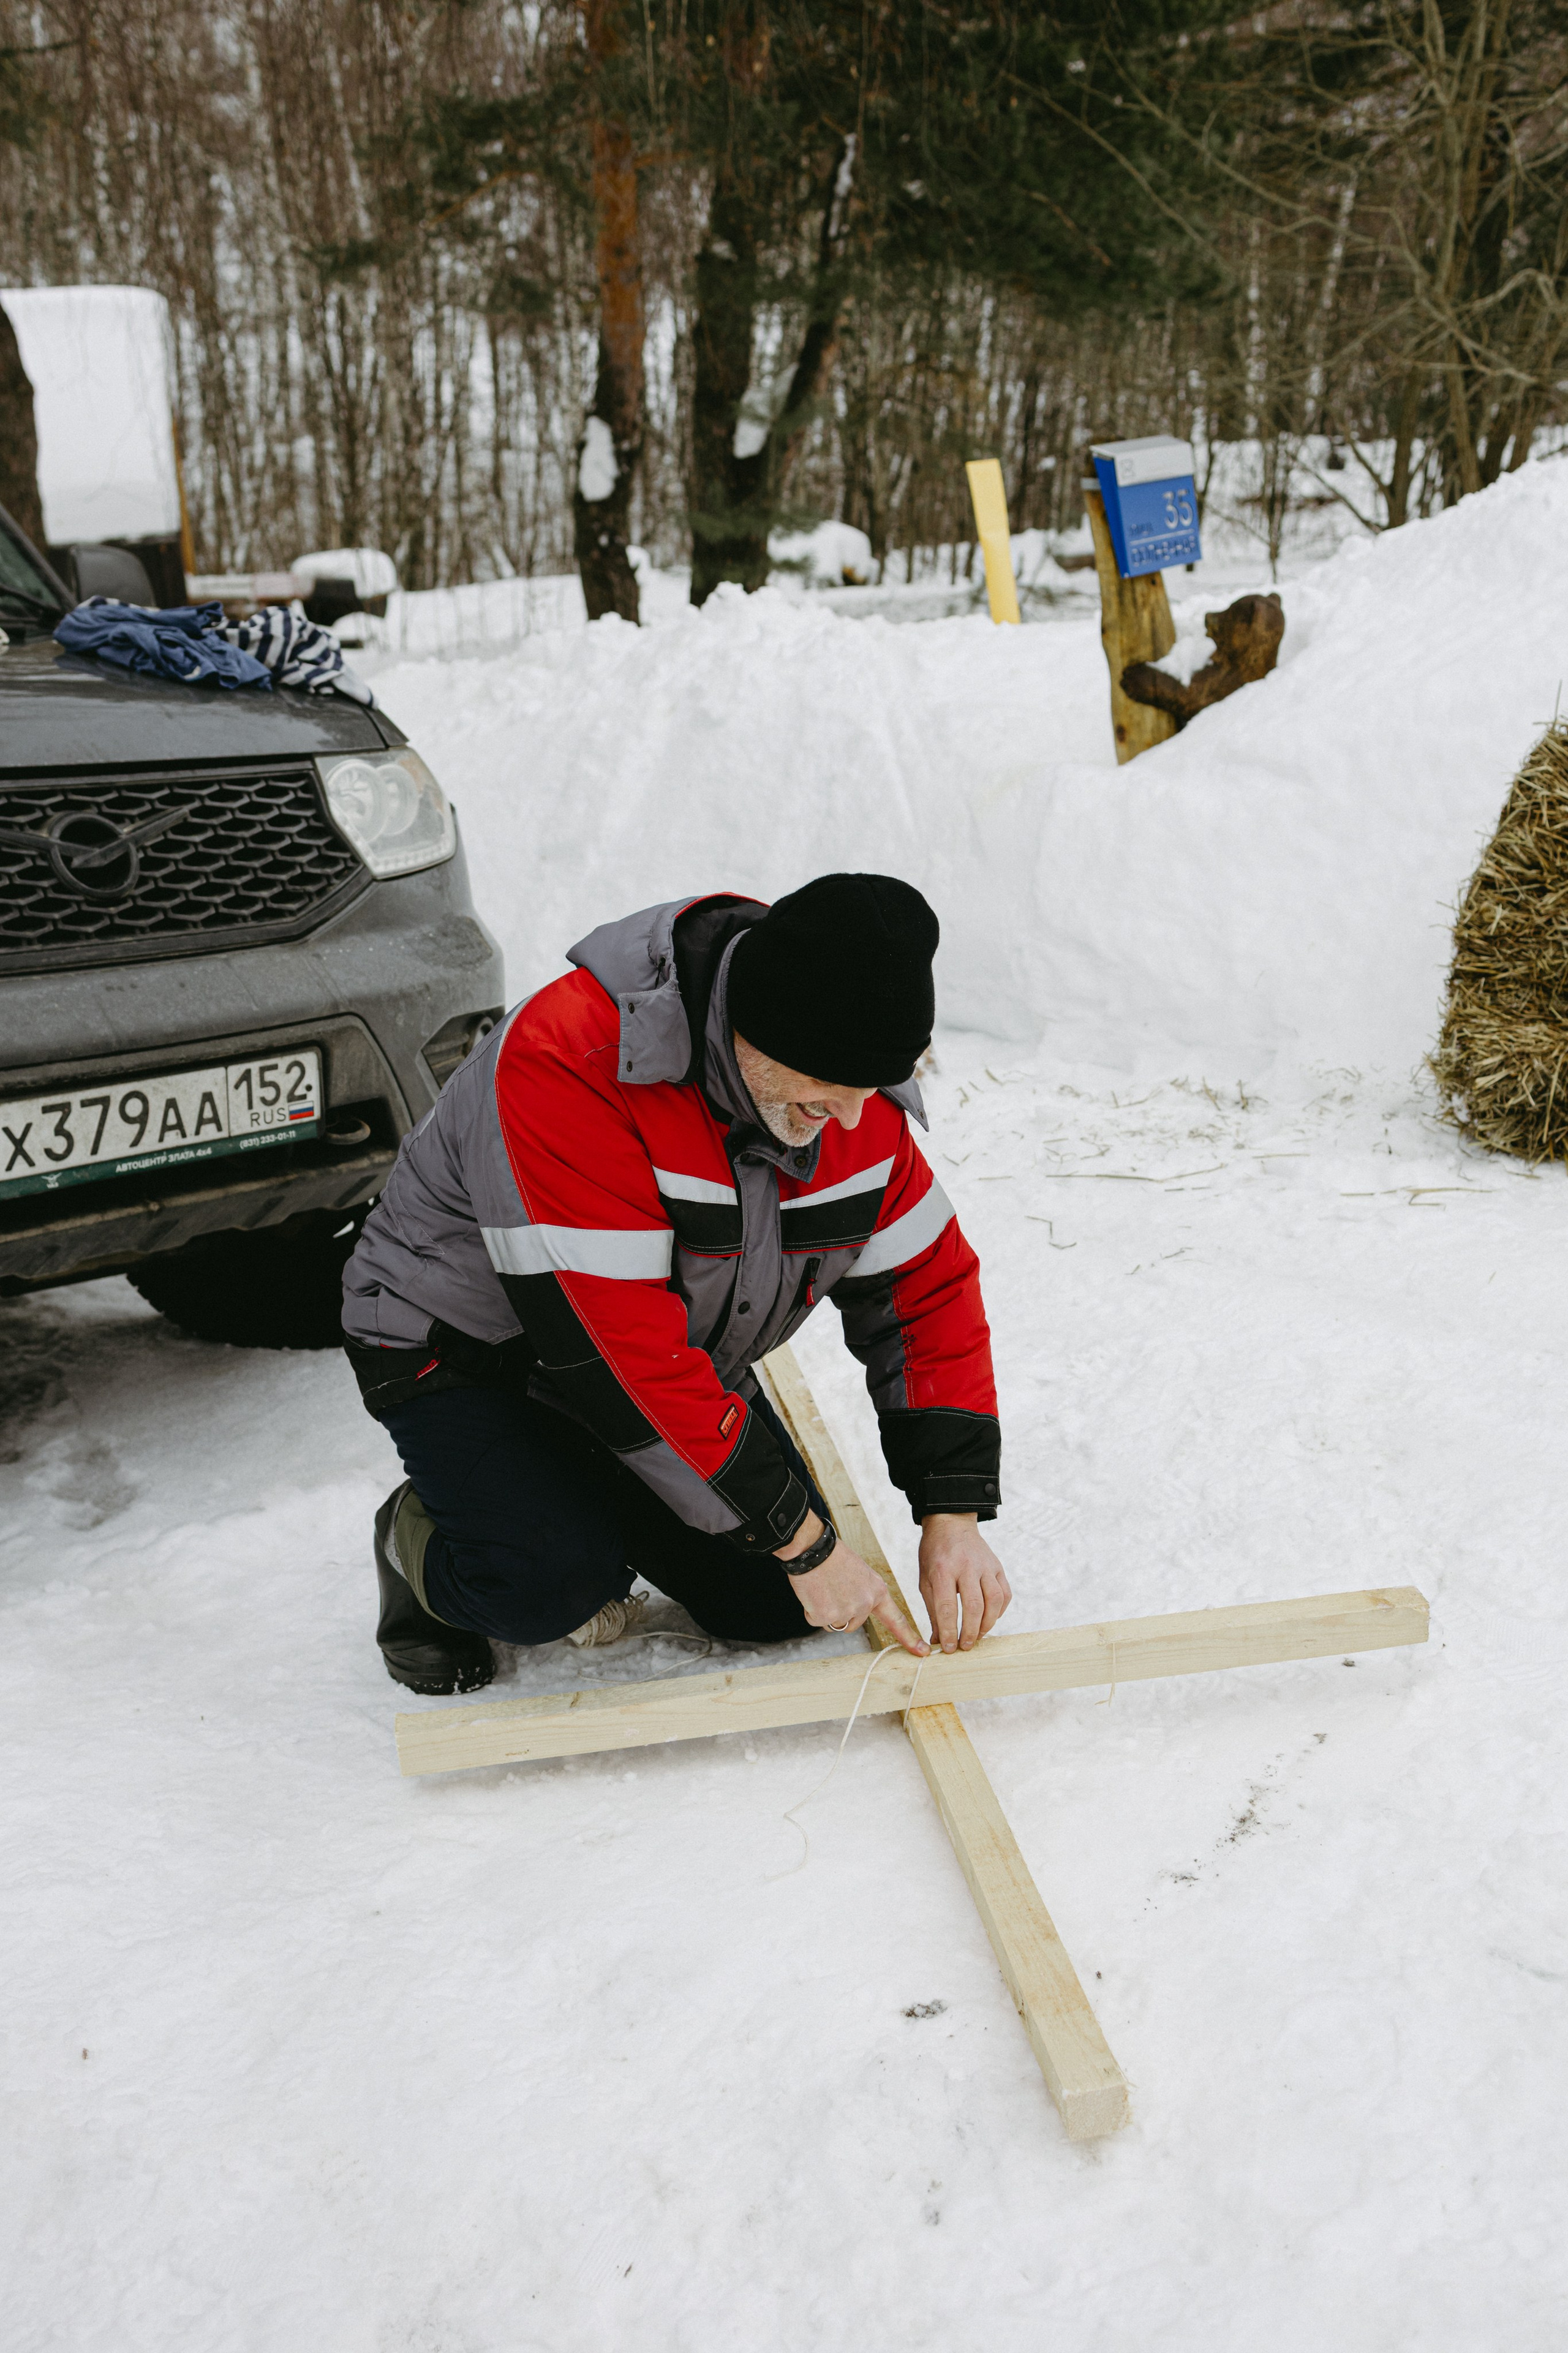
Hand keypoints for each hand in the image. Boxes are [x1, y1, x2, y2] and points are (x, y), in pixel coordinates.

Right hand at [779, 1514, 928, 1655]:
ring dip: (826, 1612)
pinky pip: (817, 1621)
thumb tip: (855, 1610)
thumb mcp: (860, 1573)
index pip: (896, 1620)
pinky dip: (811, 1610)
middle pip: (853, 1624)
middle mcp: (865, 1604)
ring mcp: (846, 1612)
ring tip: (823, 1589)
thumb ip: (864, 1594)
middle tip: (832, 1590)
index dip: (909, 1638)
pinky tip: (813, 1592)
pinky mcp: (826, 1617)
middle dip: (841, 1613)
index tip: (922, 1652)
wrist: (812, 1549)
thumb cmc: (834, 1557)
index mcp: (877, 1592)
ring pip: (835, 1624)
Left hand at [919, 1514, 1010, 1652]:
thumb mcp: (925, 1580)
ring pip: (993, 1600)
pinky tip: (990, 1618)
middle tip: (965, 1646)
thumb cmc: (934, 1555)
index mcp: (942, 1569)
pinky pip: (1004, 1593)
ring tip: (978, 1636)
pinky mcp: (997, 1566)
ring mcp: (985, 1565)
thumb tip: (938, 1640)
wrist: (951, 1524)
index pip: (947, 1607)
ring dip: (987, 1624)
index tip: (949, 1648)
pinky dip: (999, 1611)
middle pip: (974, 1606)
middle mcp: (966, 1566)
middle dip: (970, 1632)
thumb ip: (933, 1610)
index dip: (949, 1631)